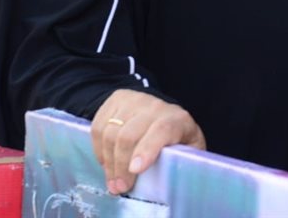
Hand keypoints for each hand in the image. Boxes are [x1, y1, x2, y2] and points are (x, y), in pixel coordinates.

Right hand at [91, 89, 205, 195]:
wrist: (162, 113)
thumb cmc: (177, 140)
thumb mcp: (188, 151)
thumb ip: (183, 165)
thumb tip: (174, 187)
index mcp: (177, 120)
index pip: (160, 130)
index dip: (146, 150)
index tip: (135, 170)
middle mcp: (154, 106)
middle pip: (129, 135)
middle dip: (121, 166)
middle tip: (119, 188)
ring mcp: (133, 100)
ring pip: (110, 132)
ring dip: (108, 161)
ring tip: (112, 180)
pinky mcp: (116, 100)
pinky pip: (98, 126)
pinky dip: (98, 148)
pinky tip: (106, 162)